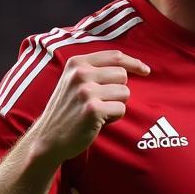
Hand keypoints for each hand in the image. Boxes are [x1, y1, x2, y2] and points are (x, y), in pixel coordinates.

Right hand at [28, 50, 149, 162]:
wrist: (49, 137)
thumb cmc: (68, 109)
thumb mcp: (74, 81)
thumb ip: (95, 70)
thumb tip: (130, 66)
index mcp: (77, 63)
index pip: (115, 56)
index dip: (134, 62)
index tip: (145, 70)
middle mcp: (81, 74)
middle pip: (122, 75)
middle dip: (119, 90)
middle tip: (102, 102)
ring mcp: (86, 91)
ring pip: (124, 93)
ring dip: (116, 105)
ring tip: (98, 112)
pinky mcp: (93, 110)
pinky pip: (121, 109)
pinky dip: (114, 118)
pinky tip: (98, 121)